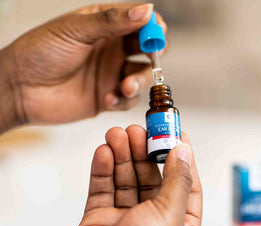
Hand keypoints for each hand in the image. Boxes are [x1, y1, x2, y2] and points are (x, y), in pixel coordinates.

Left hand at [0, 3, 165, 128]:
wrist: (21, 89)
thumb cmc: (40, 52)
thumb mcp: (75, 29)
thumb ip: (111, 21)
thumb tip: (145, 10)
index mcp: (105, 27)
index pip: (139, 23)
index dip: (153, 26)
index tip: (158, 32)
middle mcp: (112, 51)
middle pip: (147, 51)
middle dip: (153, 56)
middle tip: (151, 60)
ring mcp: (110, 75)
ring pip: (141, 77)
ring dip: (139, 81)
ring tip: (125, 86)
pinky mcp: (107, 98)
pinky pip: (127, 100)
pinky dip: (123, 100)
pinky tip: (107, 98)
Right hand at [57, 125, 201, 225]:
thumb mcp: (170, 215)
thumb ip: (177, 181)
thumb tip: (184, 153)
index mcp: (179, 223)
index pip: (184, 182)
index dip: (180, 157)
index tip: (175, 133)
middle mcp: (154, 219)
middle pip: (151, 176)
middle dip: (144, 152)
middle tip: (138, 131)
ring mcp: (126, 217)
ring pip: (126, 178)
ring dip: (122, 155)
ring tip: (117, 135)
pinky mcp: (102, 217)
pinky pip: (104, 187)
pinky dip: (104, 169)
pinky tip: (104, 152)